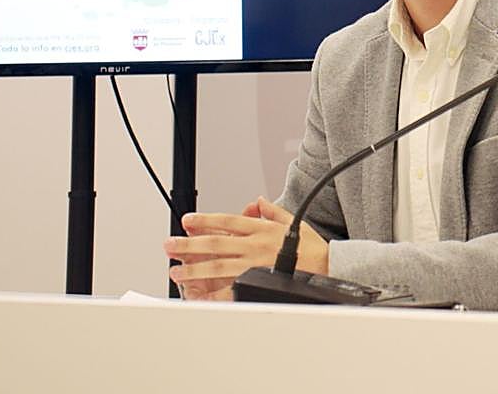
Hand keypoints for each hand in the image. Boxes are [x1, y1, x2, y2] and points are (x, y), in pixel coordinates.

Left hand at [163, 197, 328, 300]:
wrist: (327, 268)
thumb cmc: (311, 247)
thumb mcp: (293, 221)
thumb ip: (272, 211)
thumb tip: (258, 201)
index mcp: (261, 229)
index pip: (227, 221)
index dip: (205, 220)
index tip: (187, 220)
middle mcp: (254, 245)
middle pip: (215, 243)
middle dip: (189, 244)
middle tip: (170, 244)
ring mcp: (254, 265)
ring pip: (217, 266)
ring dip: (194, 269)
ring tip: (176, 271)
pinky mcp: (258, 282)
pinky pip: (230, 289)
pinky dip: (213, 294)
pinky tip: (198, 296)